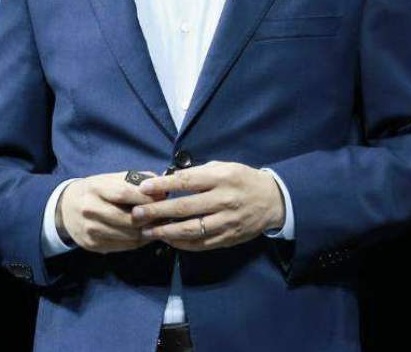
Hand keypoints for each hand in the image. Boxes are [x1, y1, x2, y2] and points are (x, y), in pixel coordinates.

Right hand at [56, 171, 161, 253]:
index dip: (147, 197)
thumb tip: (162, 187)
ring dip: (148, 232)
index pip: (125, 193)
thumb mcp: (111, 178)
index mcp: (96, 188)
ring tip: (160, 225)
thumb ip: (136, 180)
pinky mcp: (93, 245)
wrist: (65, 208)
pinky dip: (139, 241)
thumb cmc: (96, 190)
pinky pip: (124, 246)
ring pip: (129, 235)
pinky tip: (146, 234)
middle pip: (129, 219)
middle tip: (165, 215)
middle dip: (151, 218)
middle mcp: (91, 209)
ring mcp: (91, 230)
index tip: (163, 197)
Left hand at [131, 161, 284, 251]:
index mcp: (222, 178)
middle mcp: (224, 200)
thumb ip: (199, 173)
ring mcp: (226, 221)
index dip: (163, 185)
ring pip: (190, 230)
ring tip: (148, 231)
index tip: (144, 188)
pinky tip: (168, 240)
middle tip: (137, 215)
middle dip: (157, 212)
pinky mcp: (228, 237)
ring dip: (166, 231)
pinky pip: (201, 243)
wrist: (273, 200)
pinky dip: (182, 243)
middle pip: (184, 207)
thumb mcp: (224, 167)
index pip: (187, 181)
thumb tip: (168, 179)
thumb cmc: (243, 179)